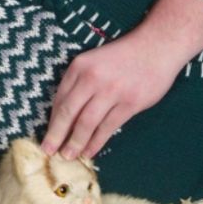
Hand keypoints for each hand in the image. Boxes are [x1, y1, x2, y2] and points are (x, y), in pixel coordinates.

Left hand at [41, 35, 178, 160]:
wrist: (155, 47)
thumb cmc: (122, 56)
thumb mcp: (93, 61)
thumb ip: (79, 83)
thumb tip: (64, 115)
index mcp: (80, 66)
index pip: (60, 98)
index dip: (52, 120)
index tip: (47, 135)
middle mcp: (92, 78)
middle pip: (69, 112)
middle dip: (56, 135)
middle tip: (48, 151)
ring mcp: (112, 91)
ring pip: (87, 123)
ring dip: (75, 142)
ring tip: (67, 156)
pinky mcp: (130, 103)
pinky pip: (108, 127)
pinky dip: (96, 142)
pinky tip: (89, 152)